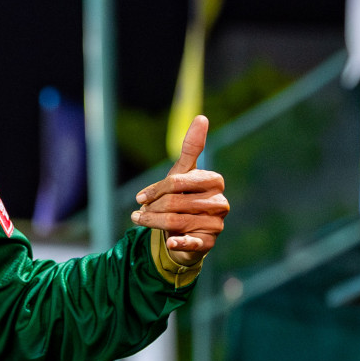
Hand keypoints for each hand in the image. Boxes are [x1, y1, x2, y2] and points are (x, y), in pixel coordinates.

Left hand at [132, 115, 228, 265]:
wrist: (183, 231)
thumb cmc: (181, 198)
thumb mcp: (182, 173)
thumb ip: (191, 147)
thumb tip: (202, 117)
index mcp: (214, 181)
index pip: (177, 181)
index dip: (155, 190)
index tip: (139, 198)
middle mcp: (220, 202)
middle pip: (174, 202)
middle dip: (152, 207)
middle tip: (140, 212)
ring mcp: (217, 223)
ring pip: (175, 221)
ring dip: (152, 222)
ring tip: (140, 220)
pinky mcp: (210, 243)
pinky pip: (191, 243)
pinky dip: (178, 243)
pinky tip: (170, 242)